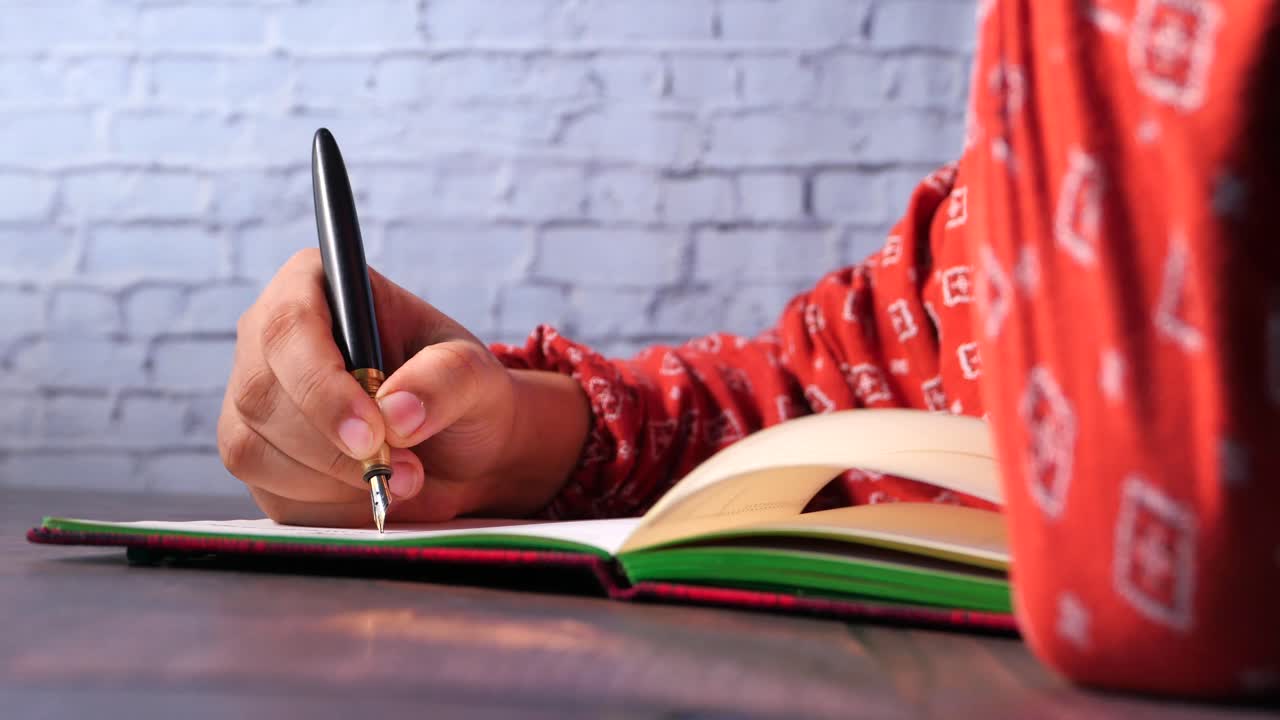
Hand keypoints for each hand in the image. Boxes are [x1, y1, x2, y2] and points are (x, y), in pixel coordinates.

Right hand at [216, 249, 589, 526]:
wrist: (455, 446)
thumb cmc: (458, 391)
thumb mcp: (473, 373)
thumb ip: (445, 379)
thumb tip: (396, 412)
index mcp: (315, 286)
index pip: (289, 327)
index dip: (321, 386)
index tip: (372, 434)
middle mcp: (267, 336)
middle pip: (260, 393)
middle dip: (332, 447)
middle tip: (404, 470)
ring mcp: (251, 397)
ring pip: (253, 448)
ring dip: (332, 481)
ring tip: (401, 478)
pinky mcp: (253, 454)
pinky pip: (266, 490)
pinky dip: (324, 505)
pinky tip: (369, 492)